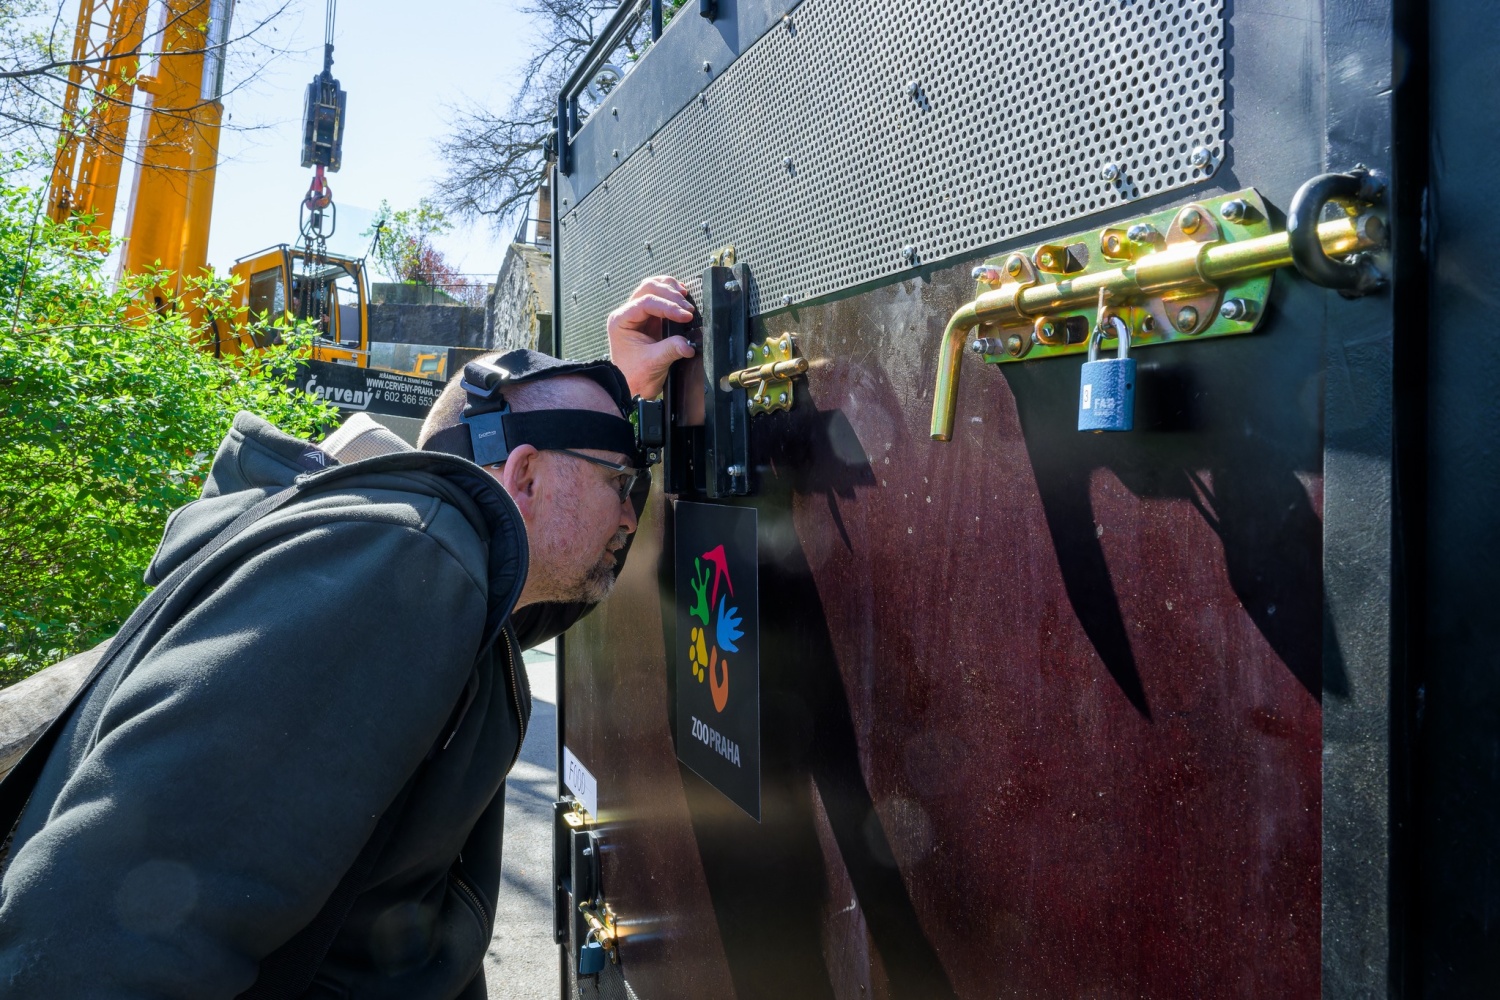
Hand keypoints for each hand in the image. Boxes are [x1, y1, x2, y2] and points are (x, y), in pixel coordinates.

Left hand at [607, 275, 695, 398]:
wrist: (632, 386)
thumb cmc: (635, 375)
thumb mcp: (654, 363)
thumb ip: (670, 350)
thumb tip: (688, 343)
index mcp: (621, 321)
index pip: (646, 303)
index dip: (668, 307)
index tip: (685, 316)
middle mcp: (627, 313)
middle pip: (648, 288)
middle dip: (670, 295)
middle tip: (687, 309)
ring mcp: (638, 314)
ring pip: (653, 288)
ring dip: (670, 289)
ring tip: (685, 298)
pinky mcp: (649, 318)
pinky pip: (659, 297)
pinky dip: (671, 294)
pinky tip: (682, 297)